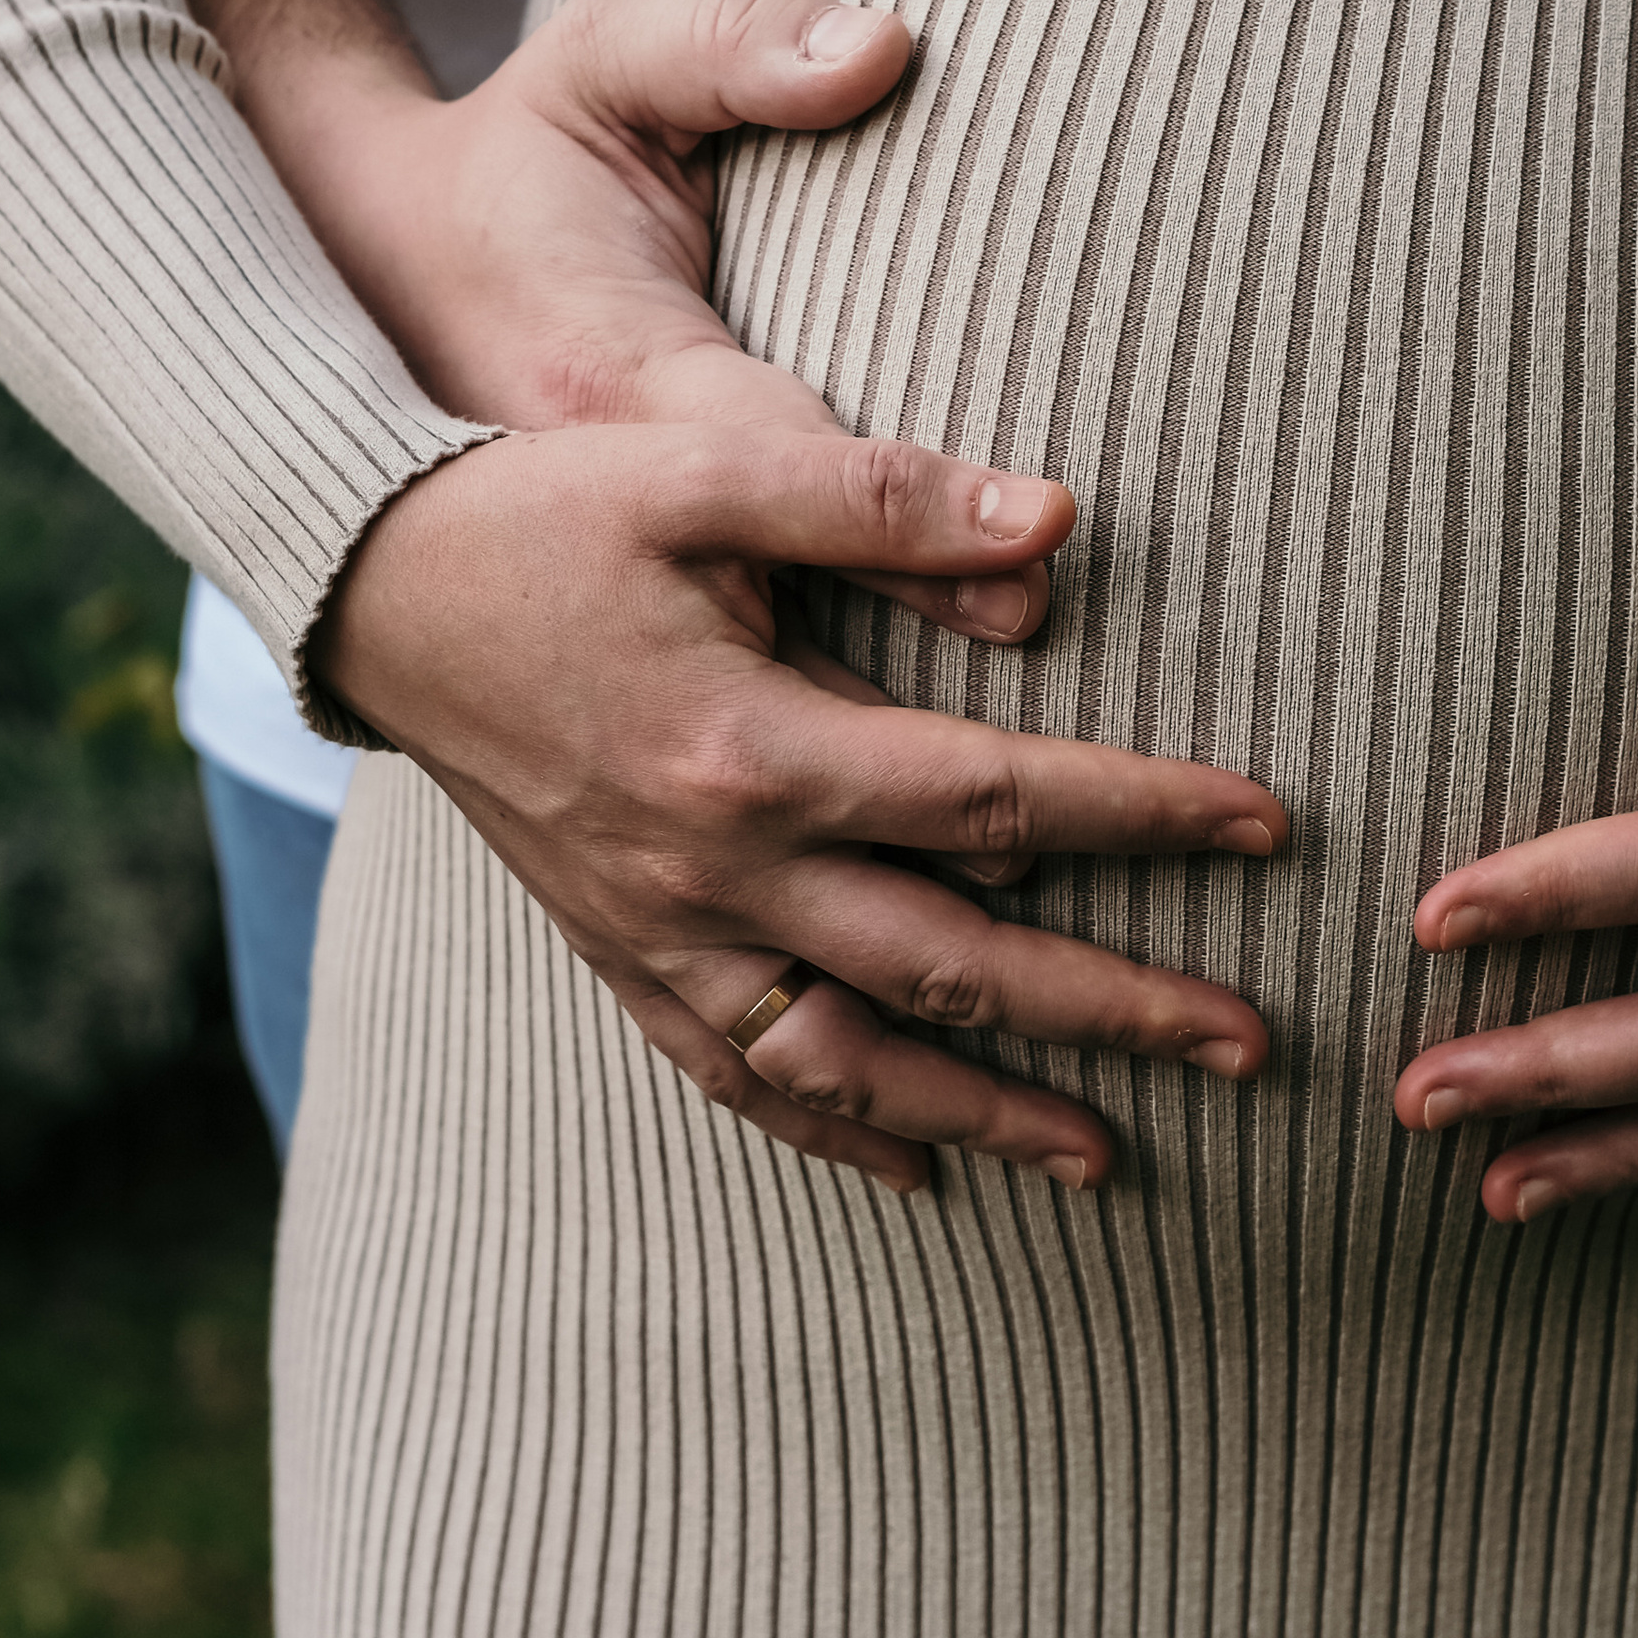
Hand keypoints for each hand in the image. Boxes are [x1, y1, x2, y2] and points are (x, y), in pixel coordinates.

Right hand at [321, 403, 1288, 1199]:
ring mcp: (663, 932)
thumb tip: (1061, 523)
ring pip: (854, 1061)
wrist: (369, 589)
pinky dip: (835, 1130)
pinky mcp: (620, 955)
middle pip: (959, 963)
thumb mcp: (709, 470)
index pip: (1002, 801)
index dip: (1147, 814)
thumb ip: (885, 501)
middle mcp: (717, 870)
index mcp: (758, 750)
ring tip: (1113, 1156)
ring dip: (990, 1111)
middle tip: (1254, 1041)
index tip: (1268, 825)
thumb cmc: (546, 513)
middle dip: (1117, 1009)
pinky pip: (738, 1077)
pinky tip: (920, 1166)